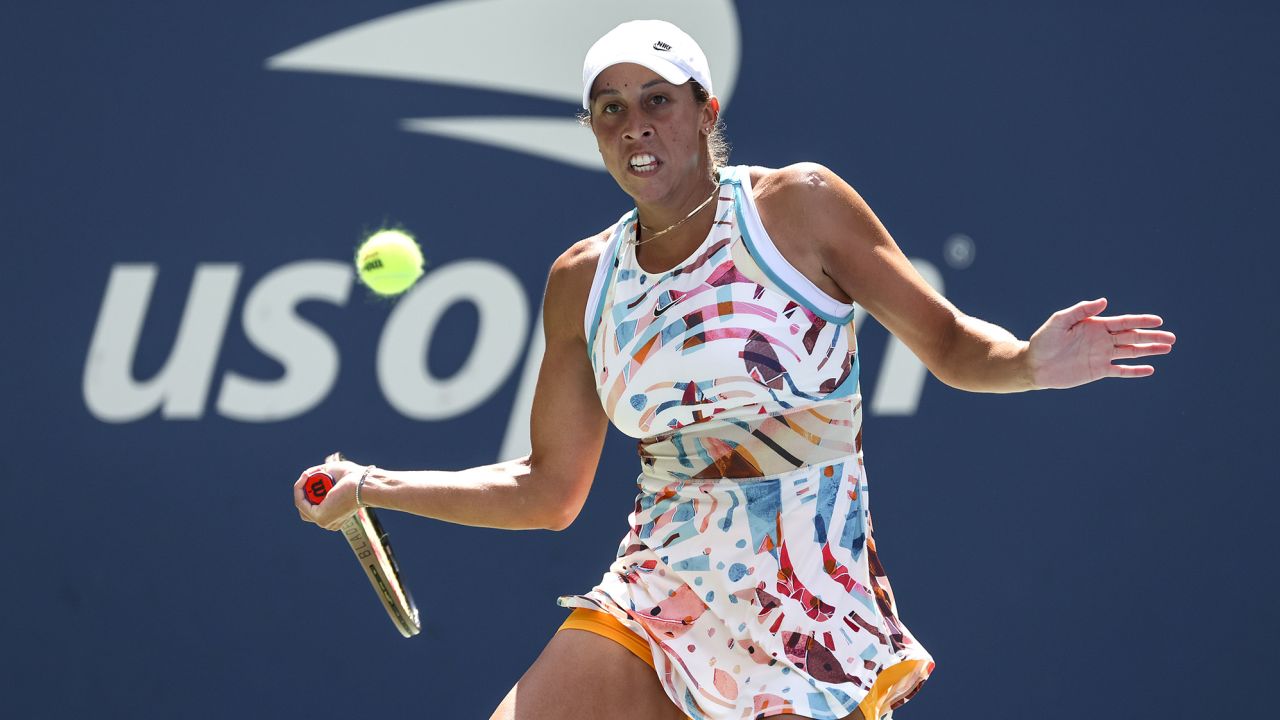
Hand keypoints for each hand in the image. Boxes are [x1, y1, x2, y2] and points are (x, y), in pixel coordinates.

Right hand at [294, 459, 364, 530]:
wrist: (363, 483)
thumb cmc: (355, 477)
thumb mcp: (334, 474)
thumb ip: (320, 474)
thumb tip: (307, 475)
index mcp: (336, 518)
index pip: (315, 509)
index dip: (309, 493)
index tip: (311, 477)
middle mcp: (329, 523)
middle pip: (306, 509)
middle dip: (304, 492)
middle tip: (308, 476)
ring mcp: (323, 521)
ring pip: (302, 505)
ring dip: (300, 488)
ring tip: (307, 474)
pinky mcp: (319, 516)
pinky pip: (301, 502)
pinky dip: (299, 489)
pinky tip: (304, 477)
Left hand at [1027, 298, 1175, 389]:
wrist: (1035, 364)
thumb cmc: (1044, 340)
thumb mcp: (1059, 321)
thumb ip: (1081, 310)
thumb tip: (1104, 301)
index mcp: (1096, 325)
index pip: (1124, 322)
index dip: (1141, 321)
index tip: (1159, 320)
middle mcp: (1102, 340)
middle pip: (1133, 337)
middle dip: (1152, 337)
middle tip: (1172, 338)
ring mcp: (1102, 356)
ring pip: (1131, 352)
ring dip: (1149, 351)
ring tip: (1167, 349)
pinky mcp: (1098, 371)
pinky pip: (1120, 371)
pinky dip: (1134, 371)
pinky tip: (1150, 369)